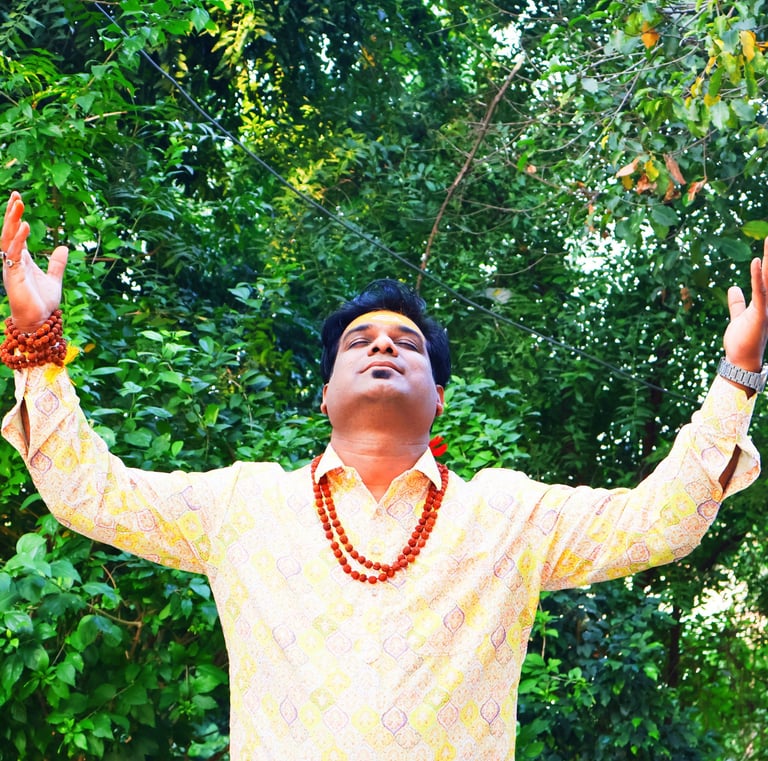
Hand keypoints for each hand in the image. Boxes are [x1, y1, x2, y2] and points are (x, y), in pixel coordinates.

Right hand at [1, 191, 67, 332]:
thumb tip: (63, 247)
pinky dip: (18, 240)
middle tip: (16, 195)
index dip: (16, 217)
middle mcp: (13, 261)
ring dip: (13, 222)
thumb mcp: (54, 279)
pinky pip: (13, 253)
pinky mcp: (13, 275)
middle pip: (10, 232)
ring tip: (19, 205)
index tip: (18, 199)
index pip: (17, 233)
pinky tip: (25, 227)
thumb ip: (56, 264)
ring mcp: (11, 267)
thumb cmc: (42, 302)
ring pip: (8, 239)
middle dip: (12, 214)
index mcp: (21, 259)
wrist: (39, 321)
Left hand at [723, 238, 767, 372]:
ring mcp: (766, 307)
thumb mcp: (738, 317)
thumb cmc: (740, 341)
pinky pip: (760, 291)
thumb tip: (733, 288)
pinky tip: (757, 261)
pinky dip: (757, 276)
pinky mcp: (760, 313)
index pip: (767, 276)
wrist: (741, 361)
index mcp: (763, 300)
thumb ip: (737, 303)